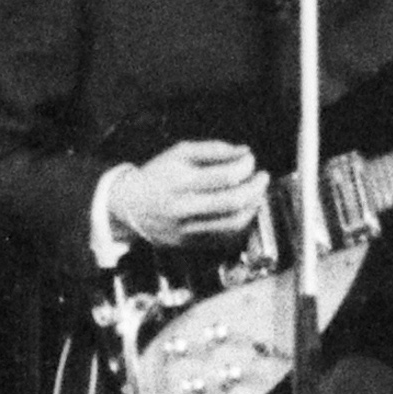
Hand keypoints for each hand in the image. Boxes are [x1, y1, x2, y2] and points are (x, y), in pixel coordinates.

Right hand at [102, 137, 268, 251]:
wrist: (130, 206)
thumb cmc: (158, 175)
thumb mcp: (179, 153)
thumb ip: (213, 150)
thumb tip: (244, 152)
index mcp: (180, 182)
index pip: (226, 176)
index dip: (246, 166)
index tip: (250, 159)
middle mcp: (184, 208)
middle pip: (234, 202)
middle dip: (256, 187)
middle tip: (262, 177)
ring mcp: (188, 230)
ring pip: (234, 223)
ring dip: (253, 206)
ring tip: (256, 193)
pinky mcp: (192, 243)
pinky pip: (227, 237)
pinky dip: (242, 223)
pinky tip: (244, 209)